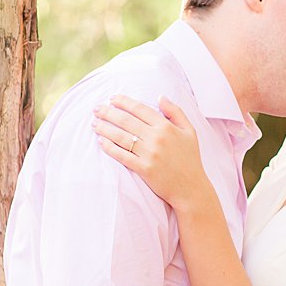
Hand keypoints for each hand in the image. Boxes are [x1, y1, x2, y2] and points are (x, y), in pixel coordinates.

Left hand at [94, 95, 209, 208]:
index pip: (140, 109)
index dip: (124, 102)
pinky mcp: (144, 169)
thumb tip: (160, 96)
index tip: (113, 98)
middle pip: (127, 121)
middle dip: (109, 113)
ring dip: (105, 128)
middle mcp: (157, 138)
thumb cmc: (190, 159)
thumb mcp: (190, 131)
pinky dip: (110, 148)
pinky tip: (101, 142)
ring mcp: (150, 154)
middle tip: (96, 109)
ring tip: (95, 124)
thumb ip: (176, 112)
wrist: (191, 188)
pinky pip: (122, 156)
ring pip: (121, 137)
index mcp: (166, 127)